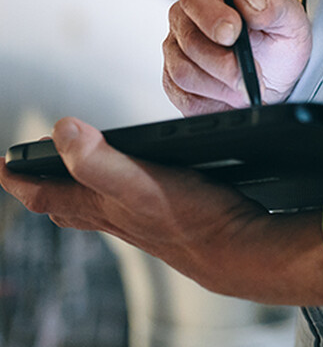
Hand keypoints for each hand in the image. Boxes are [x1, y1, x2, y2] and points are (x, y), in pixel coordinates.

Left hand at [0, 117, 322, 306]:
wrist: (239, 251)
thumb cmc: (196, 220)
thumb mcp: (141, 184)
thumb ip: (99, 160)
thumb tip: (61, 131)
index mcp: (103, 205)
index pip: (45, 192)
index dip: (18, 177)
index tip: (0, 162)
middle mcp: (117, 217)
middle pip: (64, 205)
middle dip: (41, 189)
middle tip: (25, 175)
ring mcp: (142, 223)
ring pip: (94, 211)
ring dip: (74, 196)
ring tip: (68, 185)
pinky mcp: (168, 222)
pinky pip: (127, 211)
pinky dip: (115, 201)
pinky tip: (133, 195)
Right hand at [163, 0, 311, 115]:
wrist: (279, 75)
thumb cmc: (278, 40)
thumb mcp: (290, 18)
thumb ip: (273, 3)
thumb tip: (248, 1)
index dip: (212, 16)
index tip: (233, 33)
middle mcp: (187, 19)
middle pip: (190, 42)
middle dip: (225, 63)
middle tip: (252, 73)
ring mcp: (177, 52)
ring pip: (184, 73)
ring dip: (222, 86)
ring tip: (248, 87)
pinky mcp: (176, 84)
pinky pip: (186, 100)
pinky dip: (215, 103)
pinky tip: (234, 97)